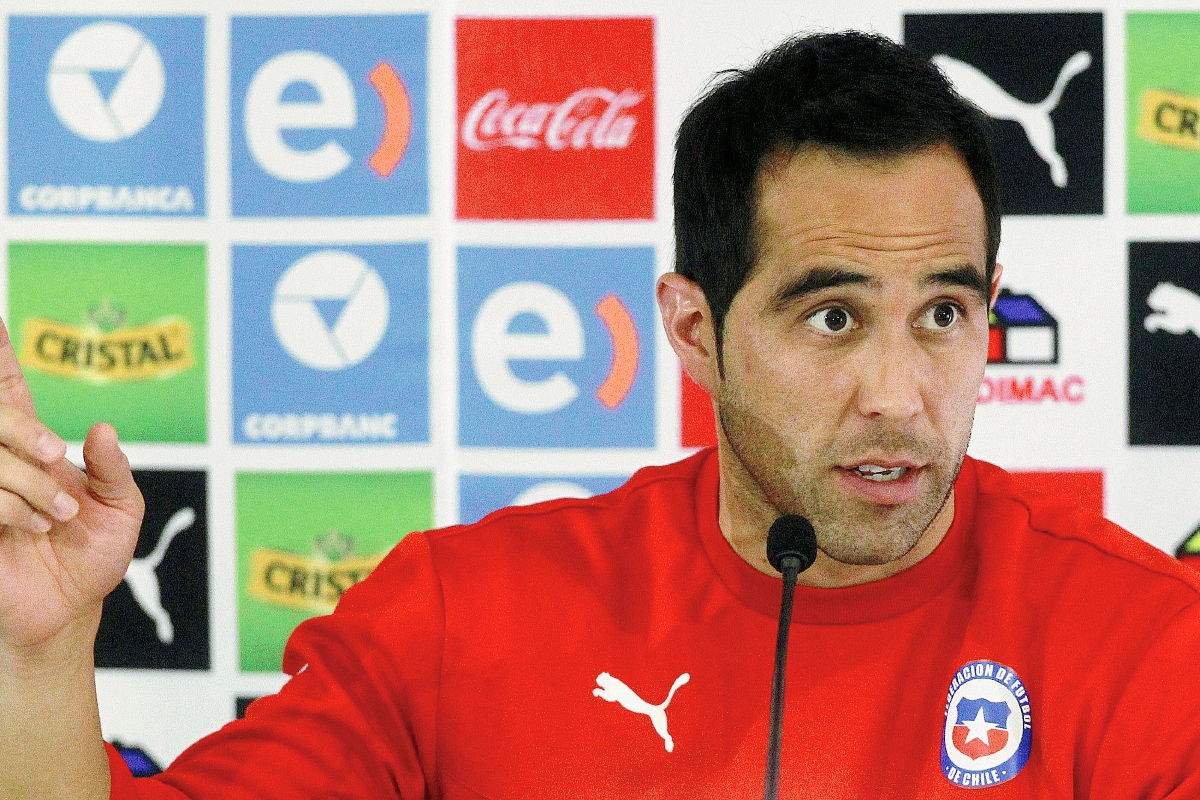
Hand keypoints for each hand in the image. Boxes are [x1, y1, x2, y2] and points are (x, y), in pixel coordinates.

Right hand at [0, 318, 143, 658]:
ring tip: (57, 516)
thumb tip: (102, 429)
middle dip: (24, 434)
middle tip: (56, 459)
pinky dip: (12, 509)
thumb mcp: (122, 510)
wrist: (66, 611)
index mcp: (33, 449)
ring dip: (32, 485)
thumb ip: (115, 467)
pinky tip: (32, 529)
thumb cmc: (91, 557)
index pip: (4, 391)